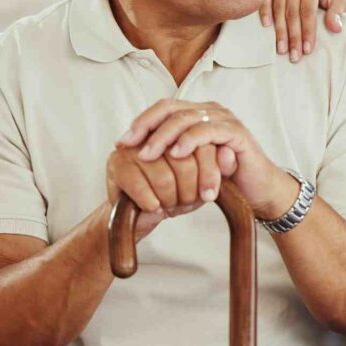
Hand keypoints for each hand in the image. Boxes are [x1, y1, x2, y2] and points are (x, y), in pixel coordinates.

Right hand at [105, 144, 220, 241]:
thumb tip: (228, 153)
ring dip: (170, 198)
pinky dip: (151, 202)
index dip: (208, 170)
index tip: (210, 194)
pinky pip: (140, 184)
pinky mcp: (116, 163)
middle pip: (184, 160)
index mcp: (179, 129)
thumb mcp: (203, 181)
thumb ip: (219, 165)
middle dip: (189, 189)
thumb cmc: (175, 194)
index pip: (200, 142)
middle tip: (188, 202)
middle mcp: (156, 133)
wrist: (142, 216)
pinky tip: (155, 208)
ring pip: (163, 175)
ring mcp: (134, 146)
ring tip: (170, 205)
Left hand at [115, 99, 298, 219]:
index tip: (122, 142)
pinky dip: (190, 141)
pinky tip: (176, 154)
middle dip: (147, 127)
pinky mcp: (237, 133)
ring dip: (164, 136)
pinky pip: (209, 131)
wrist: (258, 191)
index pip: (164, 108)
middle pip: (172, 109)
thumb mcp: (191, 164)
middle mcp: (211, 111)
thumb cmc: (223, 178)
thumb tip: (134, 152)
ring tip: (147, 155)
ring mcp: (225, 120)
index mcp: (198, 114)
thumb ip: (170, 153)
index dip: (141, 122)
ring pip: (187, 118)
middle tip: (130, 146)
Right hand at [258, 0, 345, 62]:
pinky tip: (266, 26)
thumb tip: (336, 28)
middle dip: (293, 36)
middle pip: (292, 11)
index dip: (307, 31)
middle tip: (294, 56)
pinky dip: (265, 12)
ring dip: (280, 31)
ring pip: (279, 8)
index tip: (307, 50)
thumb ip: (337, 13)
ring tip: (282, 50)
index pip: (308, 9)